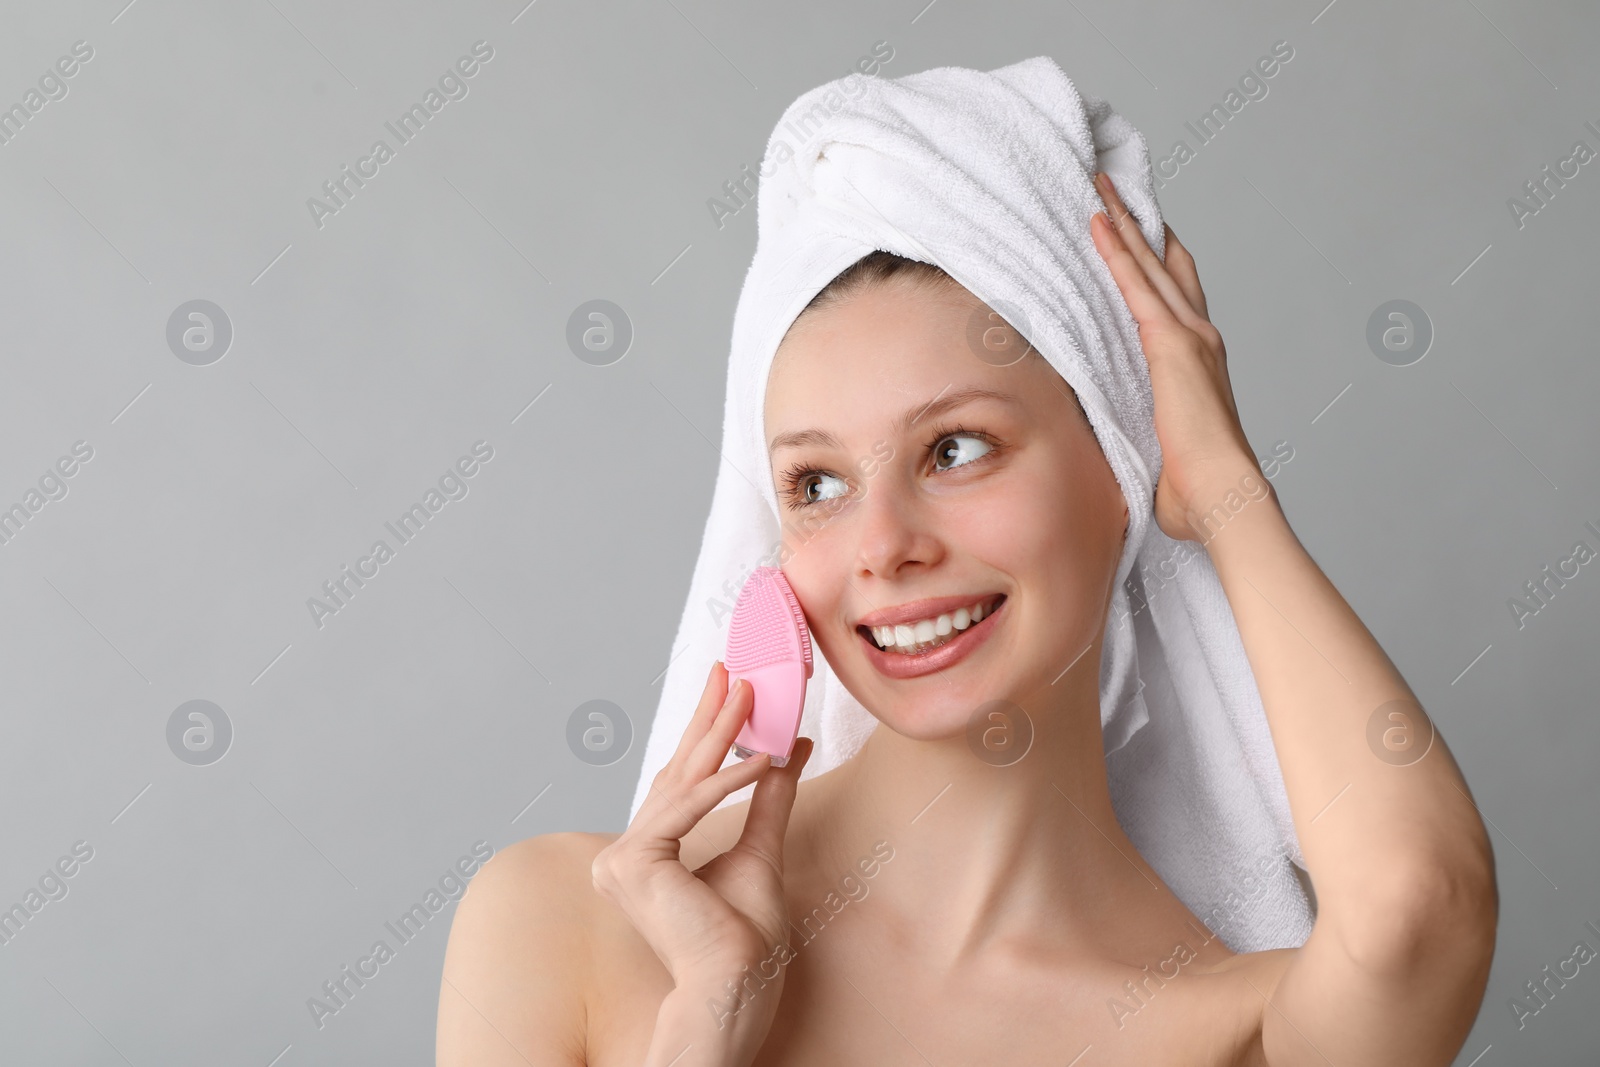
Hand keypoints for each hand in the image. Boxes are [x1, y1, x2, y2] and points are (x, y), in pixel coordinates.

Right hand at [591, 660, 813, 986]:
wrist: (738, 983)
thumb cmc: (745, 939)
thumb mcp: (762, 847)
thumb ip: (769, 797)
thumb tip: (791, 747)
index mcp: (648, 857)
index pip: (681, 783)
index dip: (706, 733)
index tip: (728, 689)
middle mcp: (625, 857)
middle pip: (677, 773)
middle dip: (708, 718)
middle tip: (730, 671)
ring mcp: (622, 861)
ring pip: (682, 783)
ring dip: (721, 733)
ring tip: (751, 694)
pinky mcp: (632, 863)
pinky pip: (686, 808)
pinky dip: (727, 781)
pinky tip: (761, 758)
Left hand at [1089, 172, 1263, 542]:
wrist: (1221, 492)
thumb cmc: (1197, 489)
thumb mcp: (1166, 453)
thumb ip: (1151, 442)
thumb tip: (1131, 466)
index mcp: (1200, 361)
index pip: (1175, 297)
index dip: (1158, 260)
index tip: (1141, 231)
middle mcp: (1200, 337)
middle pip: (1164, 264)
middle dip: (1140, 224)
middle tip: (1115, 189)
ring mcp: (1188, 335)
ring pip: (1148, 262)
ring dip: (1123, 222)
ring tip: (1098, 187)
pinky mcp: (1169, 342)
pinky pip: (1134, 283)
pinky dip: (1115, 250)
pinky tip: (1096, 222)